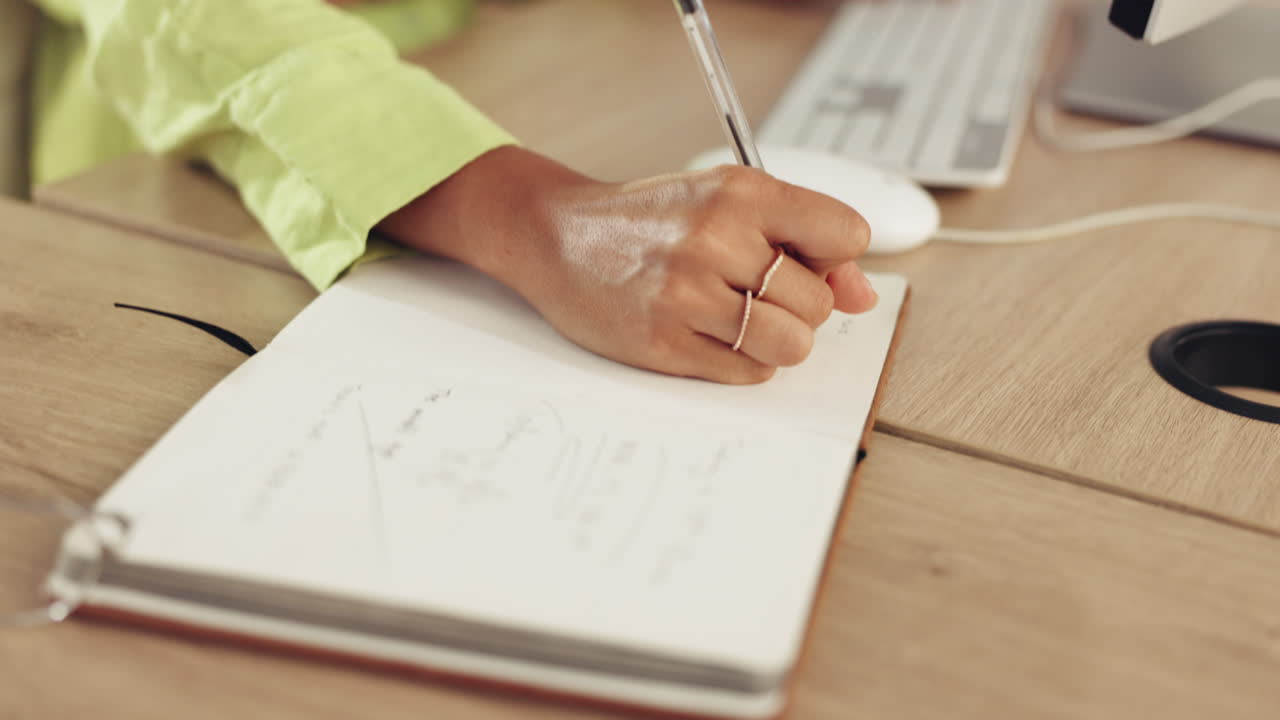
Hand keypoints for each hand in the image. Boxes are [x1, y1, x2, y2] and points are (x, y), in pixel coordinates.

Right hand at [380, 147, 876, 383]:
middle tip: (756, 292)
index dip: (833, 257)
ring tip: (742, 320)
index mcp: (739, 192)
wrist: (556, 236)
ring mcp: (686, 294)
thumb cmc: (649, 221)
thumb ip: (801, 240)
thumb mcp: (724, 203)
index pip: (846, 234)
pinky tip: (712, 335)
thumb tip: (862, 295)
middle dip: (799, 306)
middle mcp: (714, 238)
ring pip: (790, 344)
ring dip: (777, 342)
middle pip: (817, 302)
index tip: (804, 259)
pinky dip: (744, 362)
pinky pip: (748, 372)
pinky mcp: (664, 343)